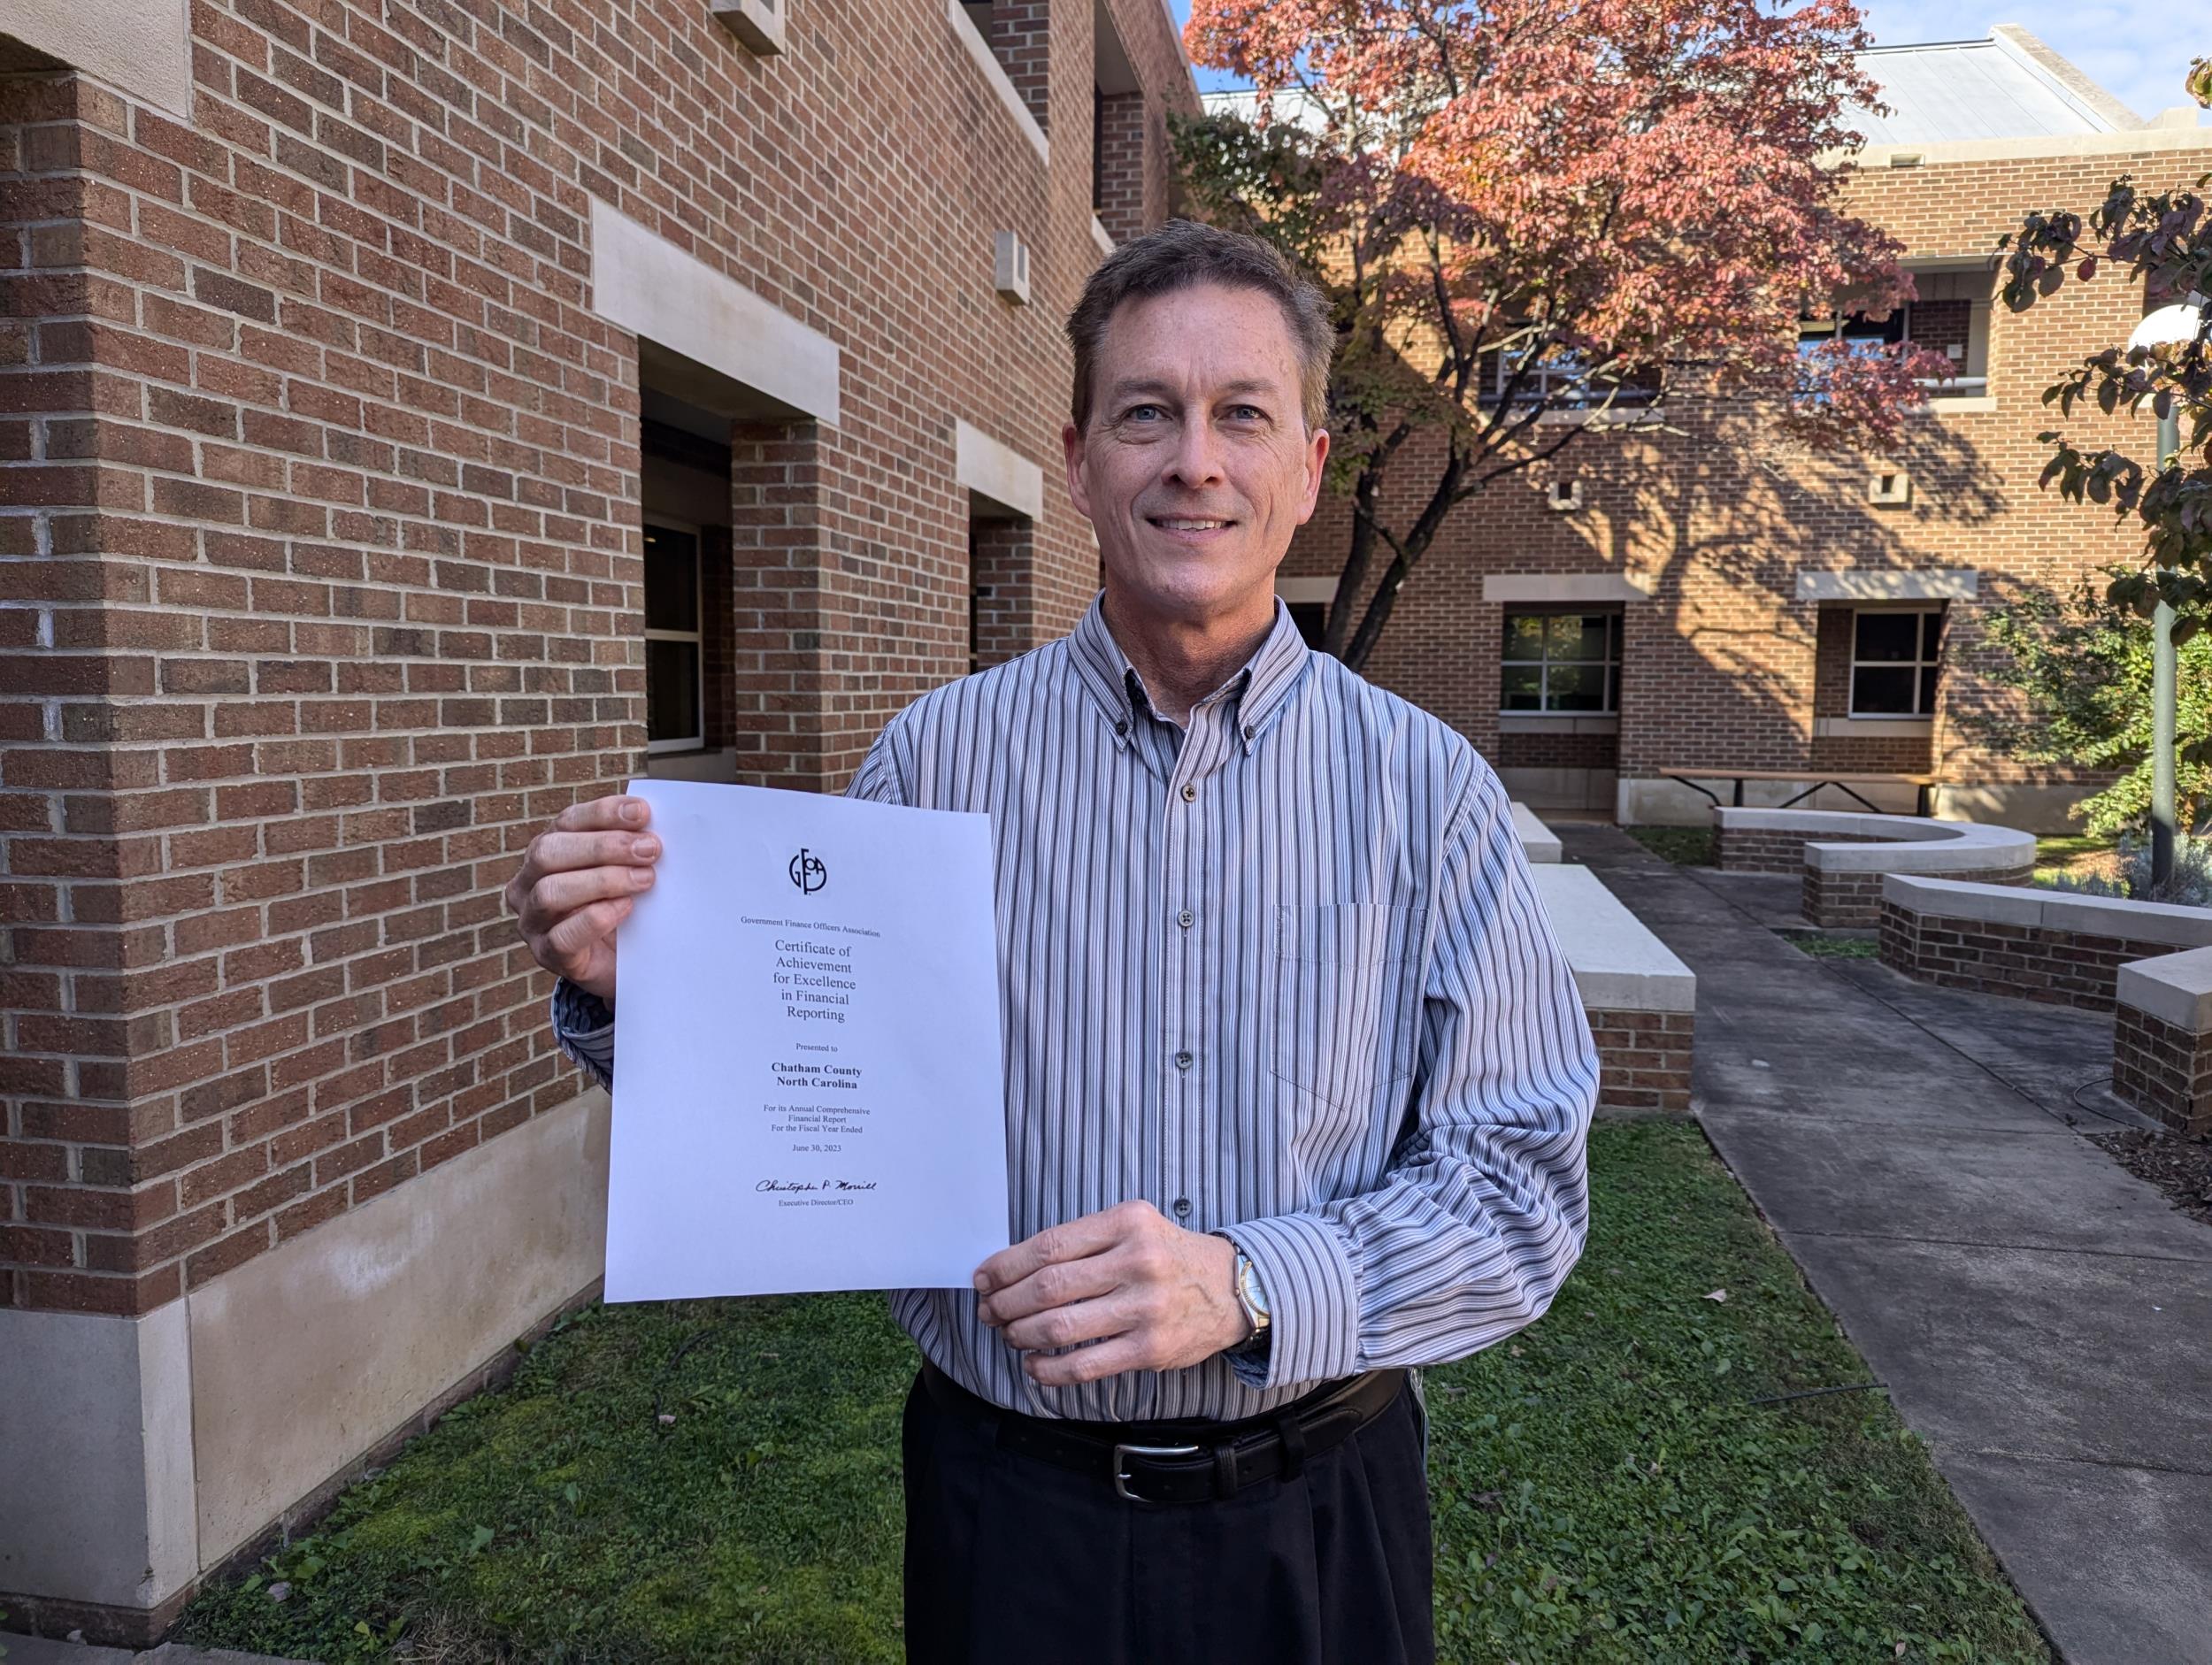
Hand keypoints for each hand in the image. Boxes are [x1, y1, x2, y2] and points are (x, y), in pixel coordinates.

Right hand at [504, 794, 659, 1002]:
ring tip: (645, 880)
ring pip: (550, 892)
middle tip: (650, 849)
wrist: (625, 963)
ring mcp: (532, 921)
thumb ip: (629, 846)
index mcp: (546, 850)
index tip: (642, 813)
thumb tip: (651, 824)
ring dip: (602, 881)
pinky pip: (561, 936)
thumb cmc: (622, 907)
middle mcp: (527, 883)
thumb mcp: (624, 870)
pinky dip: (595, 919)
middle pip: (549, 852)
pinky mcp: (546, 955)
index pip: (566, 821)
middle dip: (603, 846)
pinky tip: (625, 909)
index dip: (603, 813)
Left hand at [972, 1201, 1249, 1385]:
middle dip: (1006, 1302)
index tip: (984, 1278)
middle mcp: (1137, 1261)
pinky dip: (1048, 1370)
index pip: (1049, 1246)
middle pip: (1048, 1287)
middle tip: (990, 1310)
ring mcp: (1145, 1308)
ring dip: (1020, 1334)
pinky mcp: (1150, 1349)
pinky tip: (1034, 1364)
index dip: (1006, 1266)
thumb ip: (1082, 1241)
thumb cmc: (1168, 1255)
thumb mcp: (1133, 1225)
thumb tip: (1013, 1269)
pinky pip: (1084, 1366)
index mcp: (1126, 1222)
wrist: (1232, 1288)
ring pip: (1059, 1327)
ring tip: (1008, 1334)